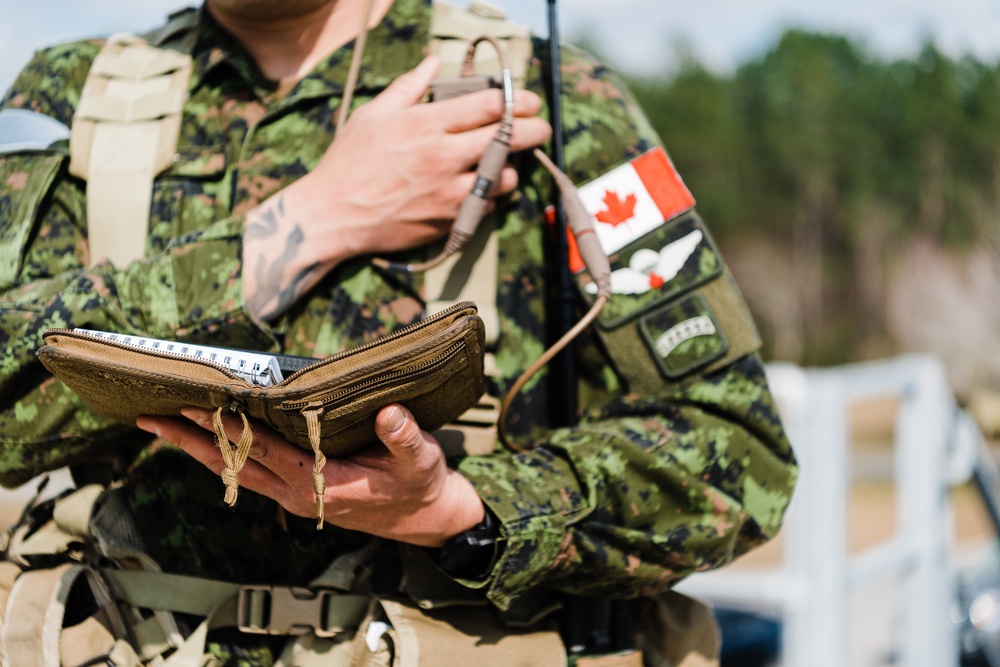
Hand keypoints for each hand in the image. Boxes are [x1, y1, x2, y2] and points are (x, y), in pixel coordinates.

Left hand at [136, 404, 485, 546]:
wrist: (428, 519)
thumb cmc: (422, 484)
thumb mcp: (422, 460)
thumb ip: (404, 437)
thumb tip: (389, 412)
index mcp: (321, 482)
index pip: (264, 451)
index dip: (229, 430)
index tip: (194, 408)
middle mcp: (298, 492)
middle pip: (234, 465)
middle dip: (191, 441)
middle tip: (150, 419)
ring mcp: (295, 496)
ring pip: (236, 473)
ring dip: (199, 451)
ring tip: (163, 430)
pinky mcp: (299, 493)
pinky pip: (251, 475)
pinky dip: (224, 457)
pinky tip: (208, 444)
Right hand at [243, 54, 552, 320]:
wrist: (334, 215)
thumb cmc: (349, 162)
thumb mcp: (374, 115)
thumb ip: (409, 87)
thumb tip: (433, 62)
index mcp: (427, 124)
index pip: (490, 106)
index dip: (517, 99)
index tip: (529, 100)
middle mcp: (444, 156)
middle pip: (509, 138)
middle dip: (534, 129)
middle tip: (540, 127)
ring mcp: (450, 191)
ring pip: (505, 176)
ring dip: (510, 168)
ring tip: (504, 163)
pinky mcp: (450, 220)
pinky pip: (488, 206)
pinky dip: (492, 197)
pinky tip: (483, 189)